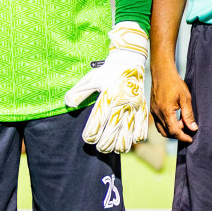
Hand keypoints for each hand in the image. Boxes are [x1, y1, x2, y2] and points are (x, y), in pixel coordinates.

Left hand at [64, 22, 149, 153]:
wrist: (129, 61)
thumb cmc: (107, 72)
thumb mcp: (90, 79)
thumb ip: (79, 92)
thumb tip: (68, 104)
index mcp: (108, 97)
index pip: (98, 121)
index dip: (92, 134)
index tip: (88, 139)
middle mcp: (121, 103)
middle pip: (113, 131)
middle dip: (106, 144)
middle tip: (100, 149)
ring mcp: (134, 106)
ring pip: (129, 132)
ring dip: (122, 144)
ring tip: (115, 149)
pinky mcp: (142, 107)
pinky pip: (143, 125)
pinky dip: (138, 136)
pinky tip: (132, 140)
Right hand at [150, 61, 197, 143]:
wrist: (162, 72)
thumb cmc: (175, 83)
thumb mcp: (185, 98)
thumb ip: (188, 114)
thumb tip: (193, 128)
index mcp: (165, 111)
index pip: (173, 131)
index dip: (182, 137)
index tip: (190, 139)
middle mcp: (157, 113)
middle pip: (166, 132)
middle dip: (177, 134)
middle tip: (188, 129)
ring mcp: (153, 112)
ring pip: (161, 129)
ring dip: (172, 130)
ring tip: (183, 123)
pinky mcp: (152, 109)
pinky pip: (159, 123)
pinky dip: (167, 125)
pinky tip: (175, 119)